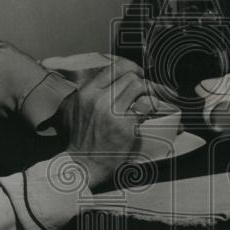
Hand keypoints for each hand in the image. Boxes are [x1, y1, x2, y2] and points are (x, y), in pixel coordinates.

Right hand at [62, 65, 173, 187]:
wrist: (83, 162)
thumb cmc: (82, 137)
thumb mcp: (79, 108)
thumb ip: (94, 92)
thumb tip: (116, 79)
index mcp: (87, 93)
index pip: (114, 68)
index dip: (131, 67)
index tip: (137, 73)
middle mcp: (98, 99)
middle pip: (129, 77)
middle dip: (141, 81)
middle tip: (146, 89)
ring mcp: (112, 112)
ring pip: (139, 87)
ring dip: (148, 91)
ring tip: (150, 98)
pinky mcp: (125, 125)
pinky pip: (145, 106)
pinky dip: (151, 106)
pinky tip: (151, 112)